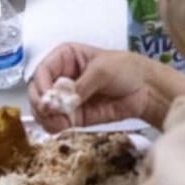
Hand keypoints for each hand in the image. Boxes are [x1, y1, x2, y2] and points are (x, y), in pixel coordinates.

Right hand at [29, 44, 153, 132]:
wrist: (145, 90)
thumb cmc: (127, 69)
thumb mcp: (102, 70)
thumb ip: (81, 85)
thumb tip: (64, 100)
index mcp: (66, 57)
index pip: (43, 70)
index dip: (42, 85)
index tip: (47, 98)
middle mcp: (62, 77)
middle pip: (38, 91)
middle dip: (42, 103)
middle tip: (51, 112)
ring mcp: (67, 98)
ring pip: (43, 109)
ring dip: (46, 117)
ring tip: (60, 121)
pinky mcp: (74, 115)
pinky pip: (56, 123)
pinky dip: (55, 126)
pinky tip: (63, 126)